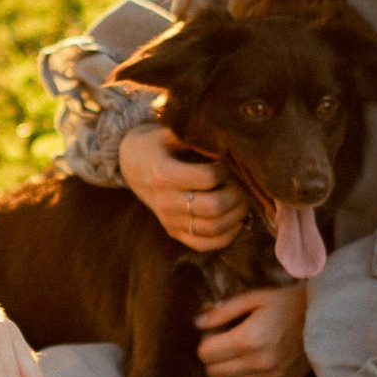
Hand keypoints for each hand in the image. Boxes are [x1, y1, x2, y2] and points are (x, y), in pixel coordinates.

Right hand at [122, 122, 245, 255]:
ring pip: (212, 229)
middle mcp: (165, 201)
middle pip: (213, 207)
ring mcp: (168, 220)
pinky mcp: (173, 231)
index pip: (208, 178)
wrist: (132, 164)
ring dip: (236, 216)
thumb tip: (228, 139)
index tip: (227, 163)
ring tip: (243, 201)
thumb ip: (196, 134)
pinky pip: (203, 244)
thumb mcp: (171, 132)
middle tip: (243, 185)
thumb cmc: (157, 144)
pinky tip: (235, 222)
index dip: (226, 170)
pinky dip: (225, 237)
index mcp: (163, 173)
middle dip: (237, 196)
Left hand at [195, 285, 310, 376]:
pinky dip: (246, 375)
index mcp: (248, 339)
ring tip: (239, 351)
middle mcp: (258, 362)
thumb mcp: (253, 298)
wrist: (324, 317)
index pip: (205, 354)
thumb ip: (223, 312)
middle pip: (214, 372)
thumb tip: (198, 323)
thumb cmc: (287, 303)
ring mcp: (271, 375)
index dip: (206, 342)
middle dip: (213, 357)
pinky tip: (256, 357)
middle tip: (224, 342)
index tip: (215, 332)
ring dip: (228, 369)